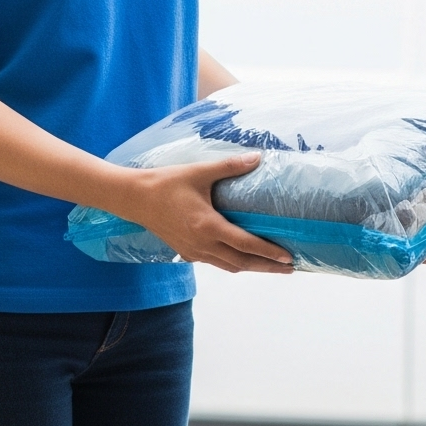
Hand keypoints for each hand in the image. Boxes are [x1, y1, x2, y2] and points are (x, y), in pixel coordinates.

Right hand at [118, 154, 294, 273]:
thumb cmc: (166, 184)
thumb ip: (230, 166)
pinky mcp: (187, 253)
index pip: (246, 245)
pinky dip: (233, 263)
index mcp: (208, 226)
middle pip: (242, 263)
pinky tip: (243, 258)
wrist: (135, 199)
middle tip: (290, 268)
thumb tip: (257, 157)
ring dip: (252, 268)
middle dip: (267, 267)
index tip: (287, 258)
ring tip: (272, 267)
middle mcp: (203, 244)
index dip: (269, 253)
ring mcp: (194, 252)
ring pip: (229, 267)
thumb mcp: (199, 172)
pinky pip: (216, 263)